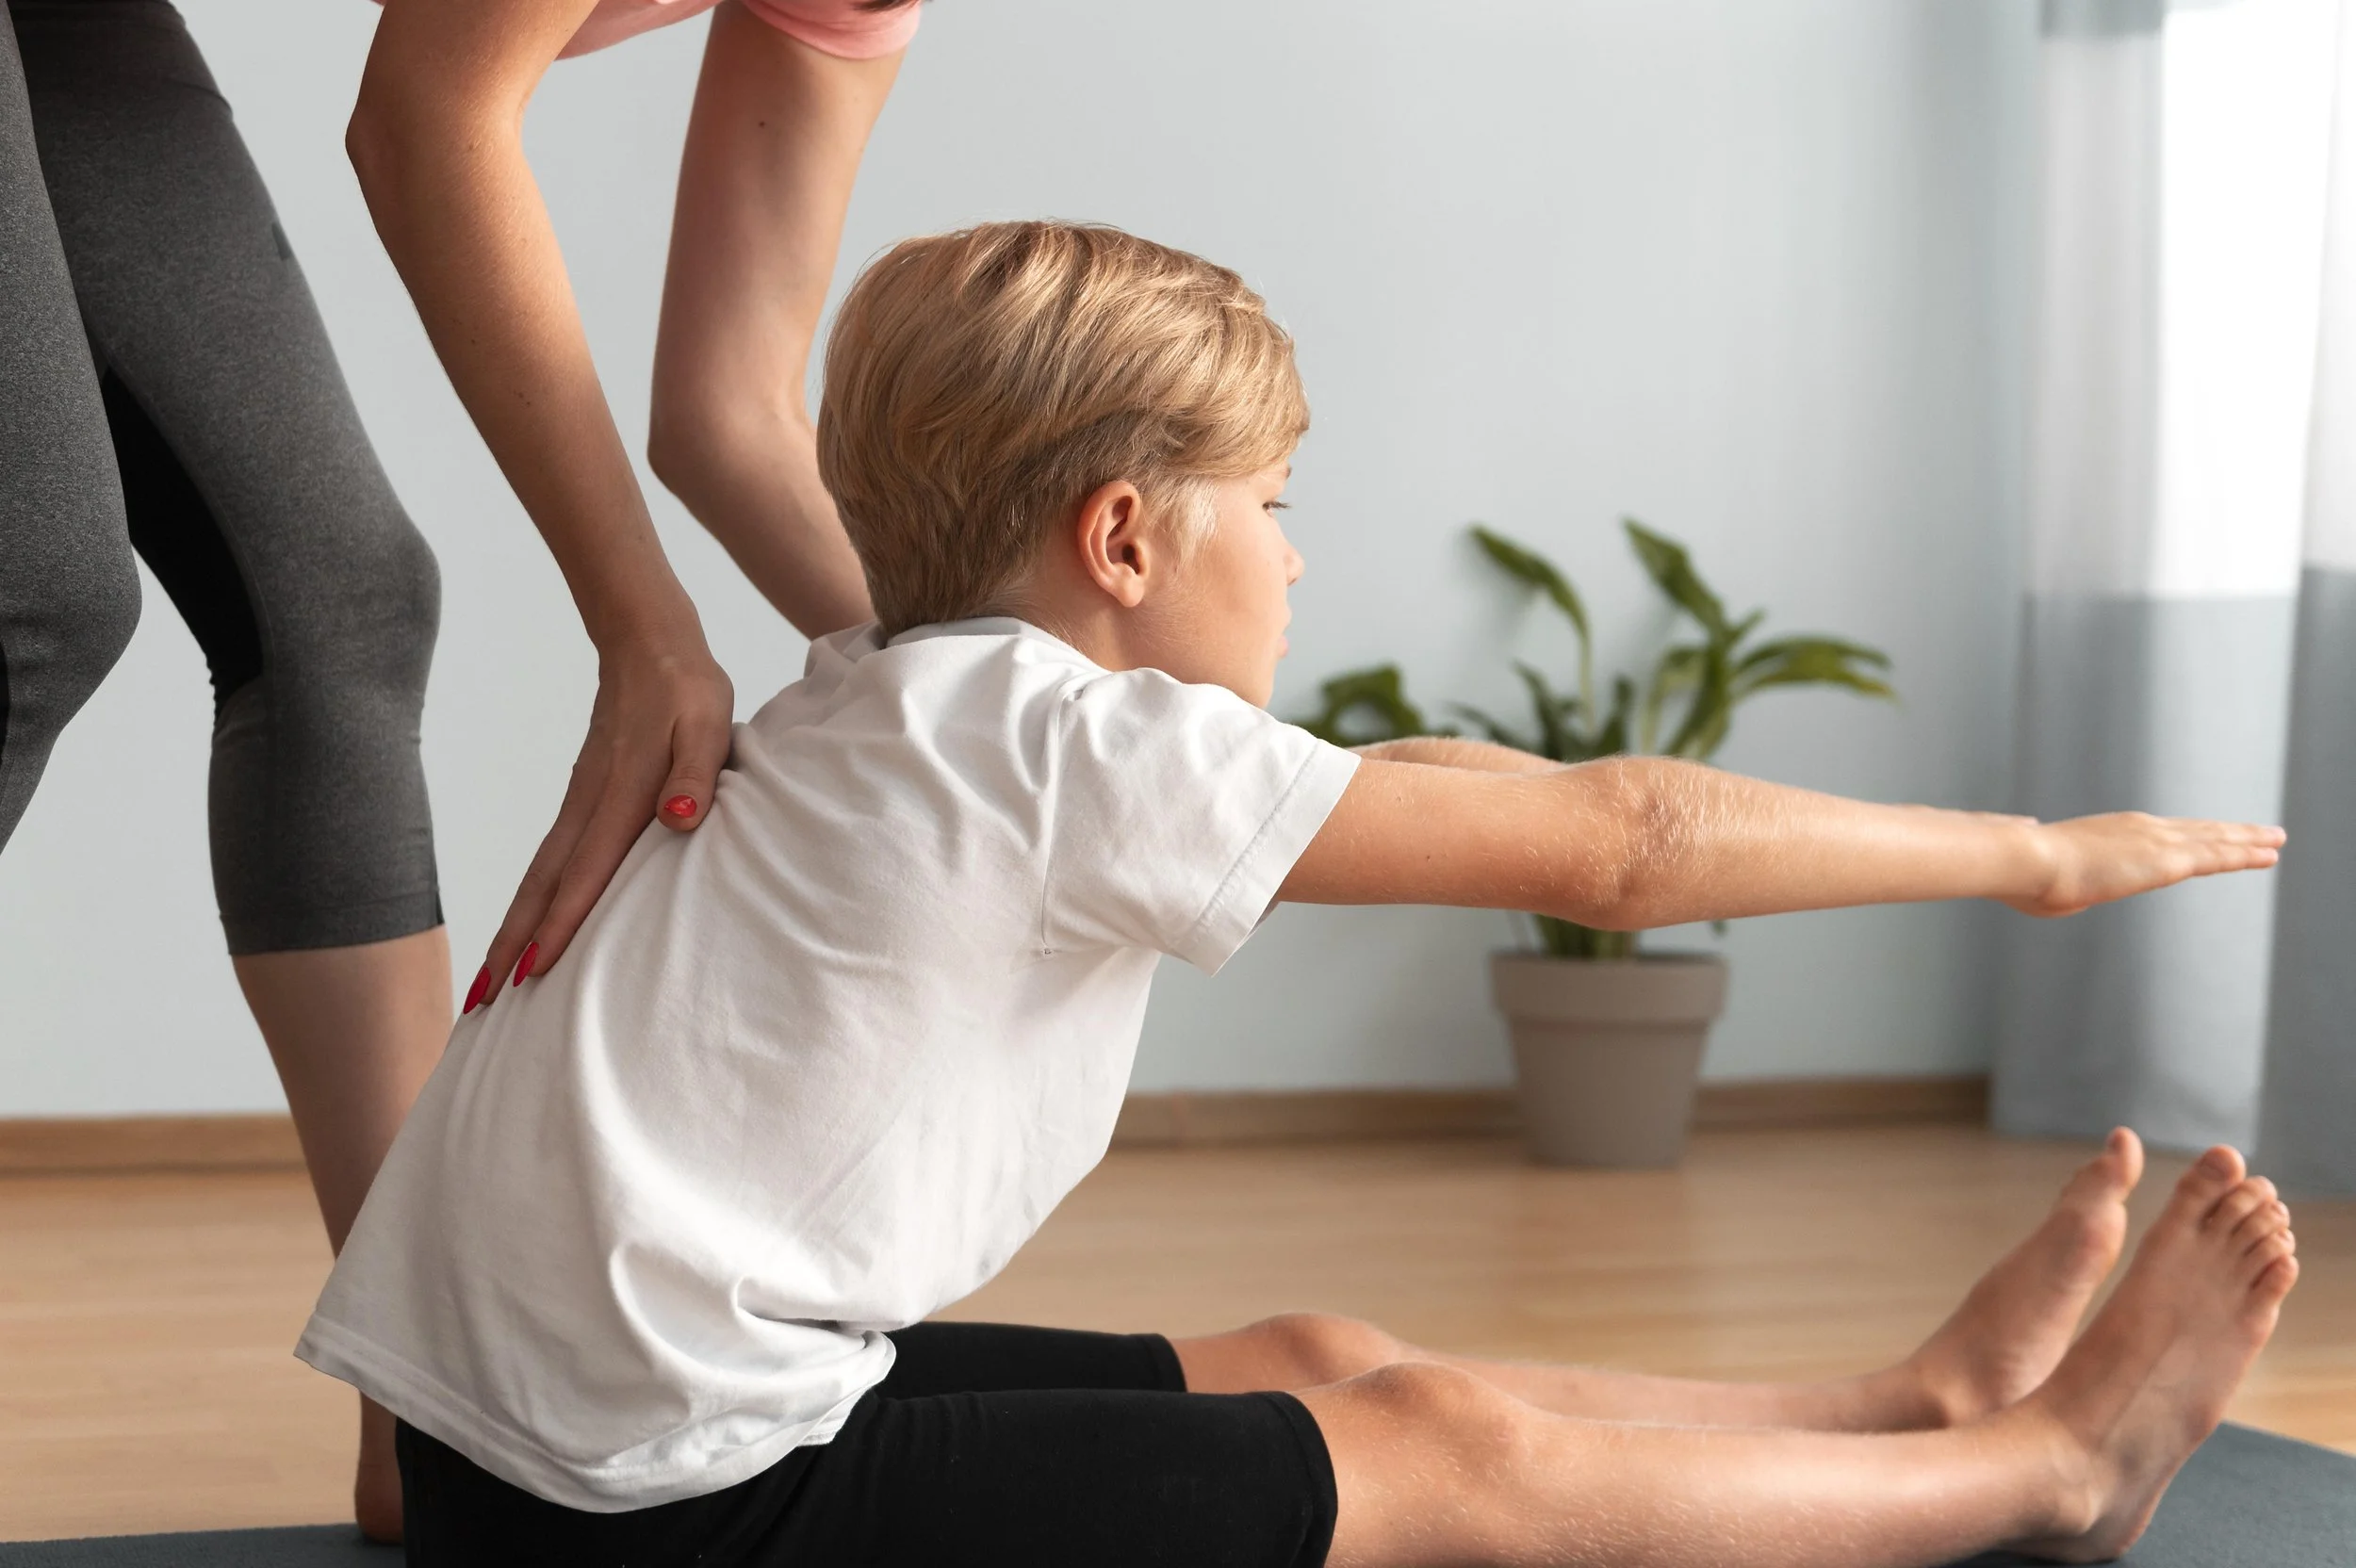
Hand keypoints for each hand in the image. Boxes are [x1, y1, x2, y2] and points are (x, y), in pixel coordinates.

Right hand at [468, 637, 733, 1008]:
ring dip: (512, 929)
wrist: (649, 644)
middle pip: (541, 886)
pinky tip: (527, 924)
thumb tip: (678, 820)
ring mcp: (578, 803)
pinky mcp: (581, 799)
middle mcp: (588, 805)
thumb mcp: (708, 724)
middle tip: (483, 1004)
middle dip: (511, 945)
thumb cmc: (687, 689)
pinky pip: (550, 860)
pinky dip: (531, 899)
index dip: (561, 926)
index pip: (586, 873)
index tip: (532, 974)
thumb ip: (694, 774)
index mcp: (620, 795)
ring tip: (490, 983)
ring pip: (538, 876)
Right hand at [2006, 812, 2284, 917]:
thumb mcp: (2050, 883)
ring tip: (2275, 841)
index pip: (2160, 833)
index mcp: (2109, 831)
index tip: (2206, 835)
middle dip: (2227, 832)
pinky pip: (2217, 856)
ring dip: (2247, 841)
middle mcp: (2138, 828)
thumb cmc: (2027, 877)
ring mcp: (2155, 840)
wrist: (2027, 860)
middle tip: (2258, 831)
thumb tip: (2052, 888)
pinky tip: (2267, 855)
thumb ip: (2064, 885)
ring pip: (2213, 839)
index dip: (2189, 834)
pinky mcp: (2167, 858)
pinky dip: (2245, 854)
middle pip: (2194, 830)